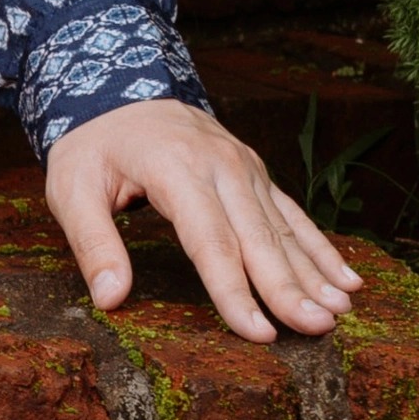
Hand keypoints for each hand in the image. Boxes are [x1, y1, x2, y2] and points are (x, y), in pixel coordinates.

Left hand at [45, 97, 362, 341]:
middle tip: (317, 330)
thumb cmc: (94, 145)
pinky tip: (347, 279)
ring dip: (314, 271)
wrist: (117, 86)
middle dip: (288, 287)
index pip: (209, 240)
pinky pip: (291, 212)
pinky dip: (320, 247)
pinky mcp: (252, 171)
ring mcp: (241, 164)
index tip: (258, 333)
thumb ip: (92, 242)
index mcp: (174, 167)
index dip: (234, 290)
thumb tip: (110, 298)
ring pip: (281, 226)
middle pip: (256, 236)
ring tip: (340, 312)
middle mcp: (218, 163)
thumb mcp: (71, 186)